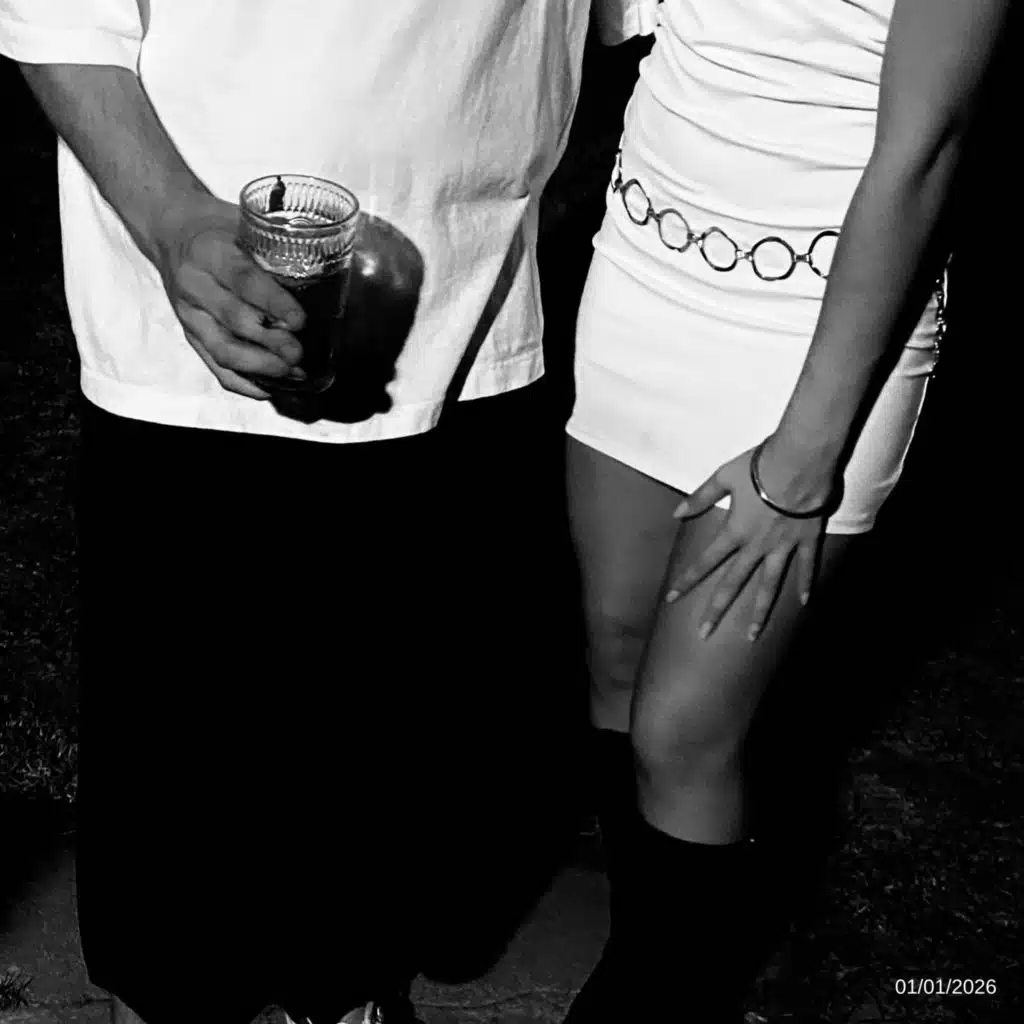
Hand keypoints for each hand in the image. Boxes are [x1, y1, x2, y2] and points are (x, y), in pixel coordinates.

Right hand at [148, 194, 306, 398]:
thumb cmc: (219, 228)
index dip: (274, 303)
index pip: (244, 280)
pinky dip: (243, 382)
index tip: (300, 321)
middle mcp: (194, 285)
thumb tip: (330, 272)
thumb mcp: (243, 225)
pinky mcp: (190, 334)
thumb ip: (275, 250)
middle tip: (300, 354)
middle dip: (271, 343)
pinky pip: (214, 366)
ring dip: (261, 367)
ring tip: (292, 373)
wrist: (171, 231)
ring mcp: (190, 315)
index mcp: (210, 252)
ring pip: (223, 350)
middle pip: (235, 321)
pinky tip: (268, 388)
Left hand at [663, 442, 831, 640]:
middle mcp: (757, 546)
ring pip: (769, 586)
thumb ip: (701, 497)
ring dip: (759, 612)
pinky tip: (804, 603)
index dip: (687, 579)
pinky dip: (806, 584)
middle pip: (733, 583)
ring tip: (751, 635)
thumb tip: (676, 514)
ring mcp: (783, 547)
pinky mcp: (807, 540)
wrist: (799, 461)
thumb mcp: (724, 477)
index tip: (672, 598)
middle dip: (717, 609)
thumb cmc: (760, 466)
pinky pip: (807, 567)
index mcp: (735, 532)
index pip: (705, 561)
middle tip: (704, 633)